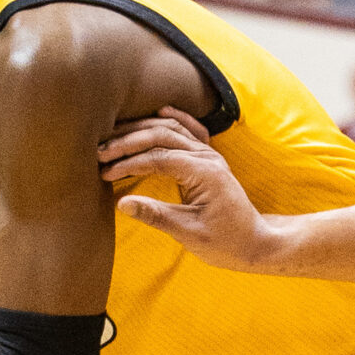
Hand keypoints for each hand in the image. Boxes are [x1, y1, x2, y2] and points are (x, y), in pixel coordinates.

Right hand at [97, 107, 280, 271]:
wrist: (256, 243)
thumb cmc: (226, 243)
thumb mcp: (189, 234)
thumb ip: (156, 216)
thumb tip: (122, 204)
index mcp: (205, 173)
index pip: (158, 158)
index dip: (129, 162)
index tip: (105, 172)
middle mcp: (208, 157)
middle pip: (162, 136)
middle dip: (128, 141)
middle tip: (99, 152)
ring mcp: (210, 154)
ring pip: (172, 129)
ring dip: (142, 130)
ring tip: (114, 137)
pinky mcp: (210, 158)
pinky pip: (191, 130)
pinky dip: (174, 119)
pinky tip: (159, 111)